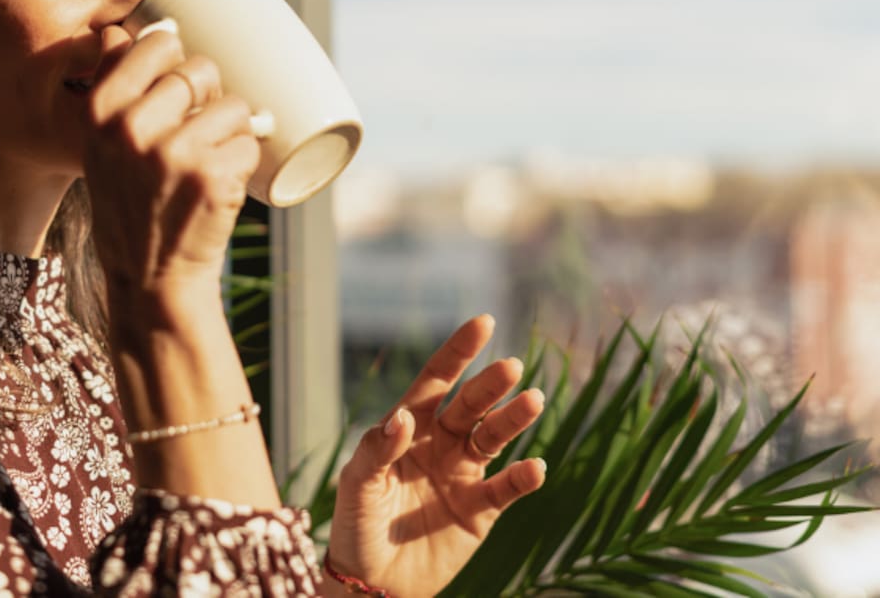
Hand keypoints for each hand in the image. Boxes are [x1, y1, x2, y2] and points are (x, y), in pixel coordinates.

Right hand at [77, 23, 259, 310]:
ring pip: (233, 104)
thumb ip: (112, 92)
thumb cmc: (129, 206)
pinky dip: (245, 161)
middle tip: (198, 133)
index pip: (153, 42)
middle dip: (209, 96)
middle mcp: (131, 126)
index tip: (178, 82)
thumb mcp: (99, 147)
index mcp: (100, 111)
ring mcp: (173, 151)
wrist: (150, 279)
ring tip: (209, 162)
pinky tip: (220, 186)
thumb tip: (124, 30)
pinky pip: (250, 141)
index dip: (176, 56)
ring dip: (232, 131)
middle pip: (199, 69)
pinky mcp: (211, 175)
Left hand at [328, 316, 545, 596]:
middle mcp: (441, 443)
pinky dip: (523, 477)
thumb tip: (402, 418)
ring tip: (534, 400)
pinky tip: (536, 466)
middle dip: (490, 385)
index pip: (437, 380)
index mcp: (409, 427)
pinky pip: (506, 489)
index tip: (484, 321)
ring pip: (495, 437)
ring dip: (514, 419)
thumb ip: (376, 450)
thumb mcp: (356, 485)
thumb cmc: (356, 527)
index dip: (459, 351)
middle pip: (471, 404)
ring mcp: (463, 474)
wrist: (372, 583)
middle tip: (511, 367)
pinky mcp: (480, 511)